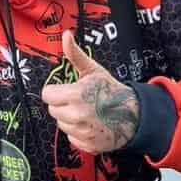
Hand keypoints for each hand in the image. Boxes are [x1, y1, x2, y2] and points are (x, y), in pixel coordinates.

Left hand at [42, 31, 140, 153]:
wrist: (133, 115)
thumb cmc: (112, 91)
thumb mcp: (93, 70)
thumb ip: (75, 54)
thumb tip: (66, 35)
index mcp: (76, 95)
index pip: (47, 95)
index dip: (56, 91)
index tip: (66, 91)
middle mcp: (77, 115)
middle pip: (53, 110)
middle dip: (63, 105)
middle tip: (79, 101)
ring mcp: (82, 132)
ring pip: (61, 124)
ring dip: (69, 119)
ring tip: (86, 113)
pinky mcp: (87, 144)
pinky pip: (71, 138)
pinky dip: (78, 133)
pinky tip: (90, 125)